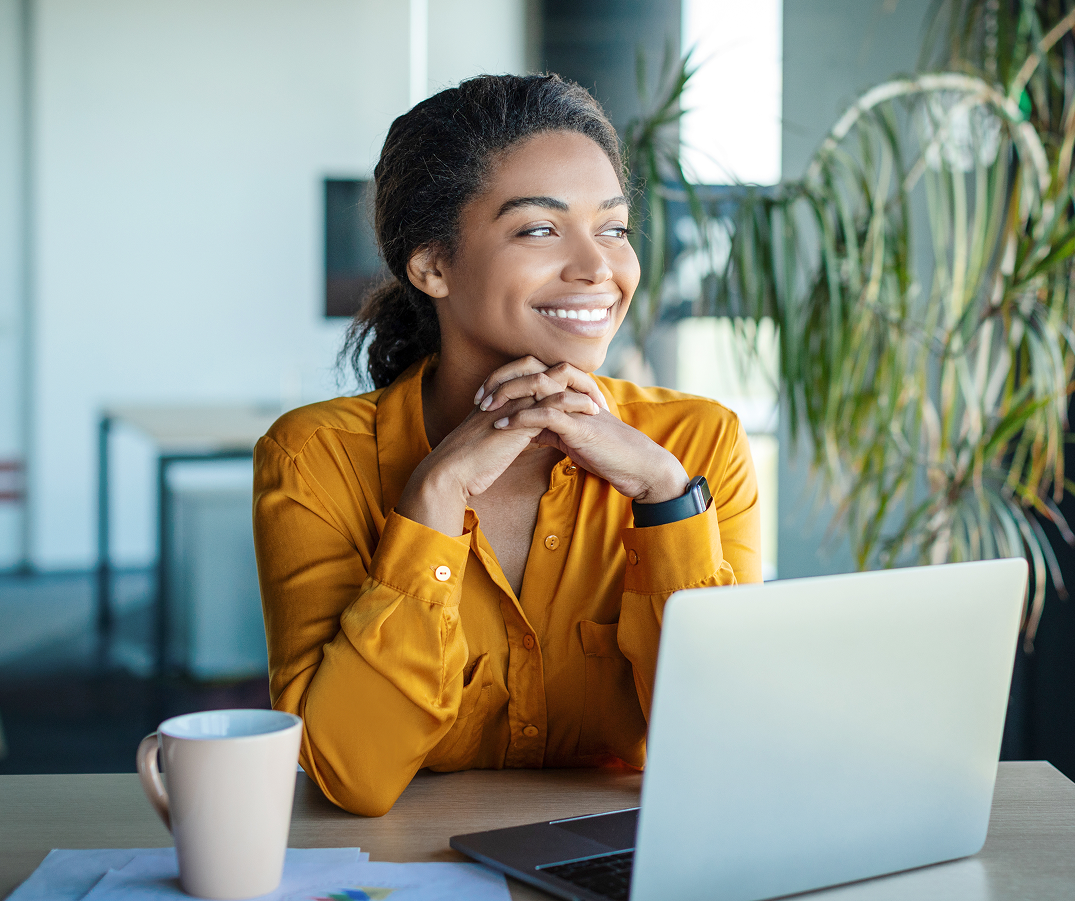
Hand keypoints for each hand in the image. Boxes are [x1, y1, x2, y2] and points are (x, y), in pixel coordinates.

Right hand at [396, 362, 601, 535]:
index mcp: (500, 397)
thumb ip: (509, 431)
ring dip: (579, 389)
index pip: (534, 376)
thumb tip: (528, 435)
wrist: (451, 472)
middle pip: (546, 371)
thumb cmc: (469, 463)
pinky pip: (554, 403)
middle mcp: (507, 394)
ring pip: (553, 382)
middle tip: (595, 392)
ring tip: (599, 402)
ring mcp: (513, 404)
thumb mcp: (493, 441)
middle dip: (573, 379)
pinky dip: (575, 405)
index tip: (579, 396)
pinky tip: (591, 412)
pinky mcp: (519, 419)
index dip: (558, 382)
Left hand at [476, 359, 687, 504]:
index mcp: (568, 391)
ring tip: (485, 408)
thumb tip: (524, 431)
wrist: (635, 465)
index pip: (531, 371)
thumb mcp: (569, 436)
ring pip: (536, 385)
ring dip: (507, 395)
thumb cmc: (605, 451)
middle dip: (501, 379)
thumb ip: (548, 428)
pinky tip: (503, 427)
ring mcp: (576, 405)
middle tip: (479, 396)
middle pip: (530, 369)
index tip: (482, 394)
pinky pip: (545, 414)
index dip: (505, 378)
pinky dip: (521, 419)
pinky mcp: (579, 424)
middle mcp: (572, 391)